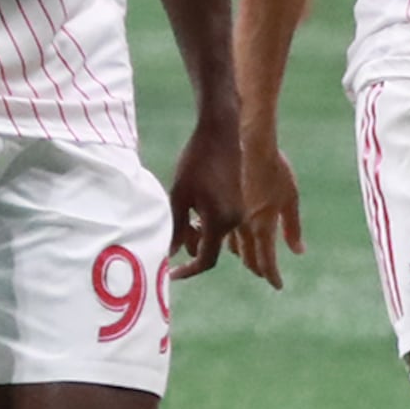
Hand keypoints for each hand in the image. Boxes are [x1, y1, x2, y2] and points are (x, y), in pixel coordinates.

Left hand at [164, 110, 241, 281]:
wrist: (220, 133)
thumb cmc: (196, 162)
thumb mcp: (179, 196)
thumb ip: (176, 227)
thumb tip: (173, 253)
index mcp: (220, 222)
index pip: (205, 259)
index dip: (188, 270)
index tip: (171, 274)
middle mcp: (235, 220)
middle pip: (211, 248)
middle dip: (190, 248)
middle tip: (170, 239)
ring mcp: (239, 211)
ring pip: (216, 235)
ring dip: (198, 234)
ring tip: (181, 217)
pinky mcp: (238, 201)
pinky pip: (222, 223)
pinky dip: (207, 223)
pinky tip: (194, 207)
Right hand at [232, 124, 303, 288]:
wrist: (246, 144)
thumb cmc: (275, 169)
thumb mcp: (290, 198)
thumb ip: (292, 227)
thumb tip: (298, 252)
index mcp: (262, 225)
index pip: (266, 261)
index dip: (272, 275)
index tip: (278, 285)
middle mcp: (245, 225)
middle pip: (250, 257)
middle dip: (258, 268)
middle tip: (265, 275)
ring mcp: (232, 215)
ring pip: (236, 245)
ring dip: (244, 255)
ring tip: (251, 260)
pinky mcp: (223, 205)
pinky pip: (227, 230)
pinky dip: (233, 239)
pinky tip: (236, 237)